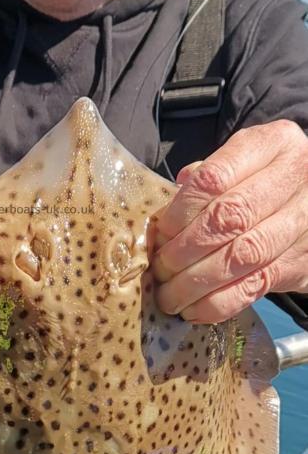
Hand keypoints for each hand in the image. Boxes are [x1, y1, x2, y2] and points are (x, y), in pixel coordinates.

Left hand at [152, 120, 307, 323]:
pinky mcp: (303, 263)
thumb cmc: (263, 179)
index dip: (180, 210)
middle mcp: (295, 178)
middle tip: (159, 269)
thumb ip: (206, 177)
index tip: (160, 233)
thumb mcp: (241, 161)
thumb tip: (167, 211)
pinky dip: (219, 303)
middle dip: (184, 249)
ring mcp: (304, 222)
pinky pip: (256, 286)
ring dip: (197, 281)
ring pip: (242, 256)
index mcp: (273, 144)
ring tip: (169, 295)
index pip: (215, 178)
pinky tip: (195, 309)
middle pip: (228, 218)